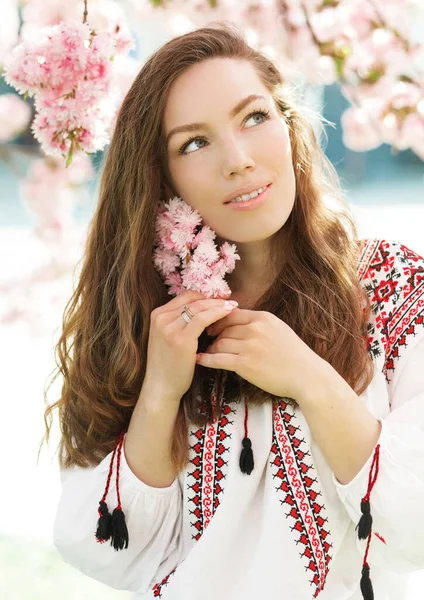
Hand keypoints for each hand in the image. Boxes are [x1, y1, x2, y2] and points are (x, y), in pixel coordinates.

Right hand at [143, 289, 237, 403]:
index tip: (221, 298)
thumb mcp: (168, 338)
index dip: (205, 296)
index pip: (186, 297)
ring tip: (233, 306)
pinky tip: (228, 314)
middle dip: (214, 299)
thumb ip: (180, 323)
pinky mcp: (181, 338)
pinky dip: (217, 314)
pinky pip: (203, 319)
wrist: (161, 387)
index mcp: (158, 315)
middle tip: (230, 300)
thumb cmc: (169, 365)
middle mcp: (161, 317)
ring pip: (199, 307)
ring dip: (218, 305)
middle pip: (193, 300)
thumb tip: (203, 310)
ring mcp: (169, 327)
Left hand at [196, 309, 326, 400]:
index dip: (218, 320)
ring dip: (211, 349)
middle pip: (224, 328)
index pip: (232, 314)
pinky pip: (218, 359)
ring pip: (220, 343)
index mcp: (263, 318)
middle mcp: (255, 329)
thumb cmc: (295, 356)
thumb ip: (260, 324)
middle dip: (213, 335)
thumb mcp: (279, 330)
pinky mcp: (245, 364)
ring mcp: (250, 346)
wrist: (307, 376)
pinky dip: (206, 359)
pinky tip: (199, 360)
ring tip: (206, 353)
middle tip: (206, 341)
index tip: (212, 326)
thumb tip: (241, 321)